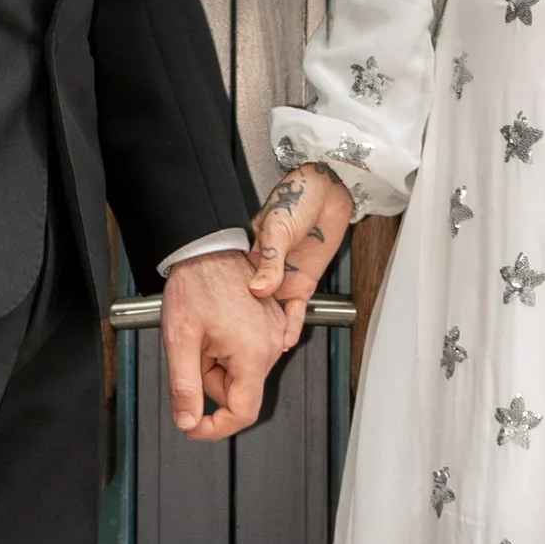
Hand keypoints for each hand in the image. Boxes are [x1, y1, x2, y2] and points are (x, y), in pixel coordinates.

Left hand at [160, 249, 283, 440]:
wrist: (207, 249)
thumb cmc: (195, 284)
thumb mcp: (180, 340)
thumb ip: (184, 386)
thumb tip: (187, 420)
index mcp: (251, 353)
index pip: (243, 413)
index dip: (215, 428)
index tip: (193, 426)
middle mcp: (271, 345)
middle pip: (239, 391)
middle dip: (210, 379)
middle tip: (194, 351)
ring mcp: (275, 333)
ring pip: (242, 373)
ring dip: (218, 363)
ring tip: (205, 334)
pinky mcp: (273, 324)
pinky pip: (250, 354)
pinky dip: (229, 350)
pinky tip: (218, 328)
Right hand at [245, 168, 357, 339]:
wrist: (326, 191)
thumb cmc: (297, 197)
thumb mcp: (277, 227)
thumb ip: (270, 260)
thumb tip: (260, 288)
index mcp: (250, 256)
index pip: (235, 289)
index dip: (228, 309)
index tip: (218, 327)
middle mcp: (265, 272)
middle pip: (252, 306)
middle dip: (246, 327)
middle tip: (236, 349)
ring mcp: (284, 279)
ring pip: (272, 313)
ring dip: (267, 332)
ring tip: (258, 353)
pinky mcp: (303, 282)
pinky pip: (296, 311)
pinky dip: (291, 327)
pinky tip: (284, 342)